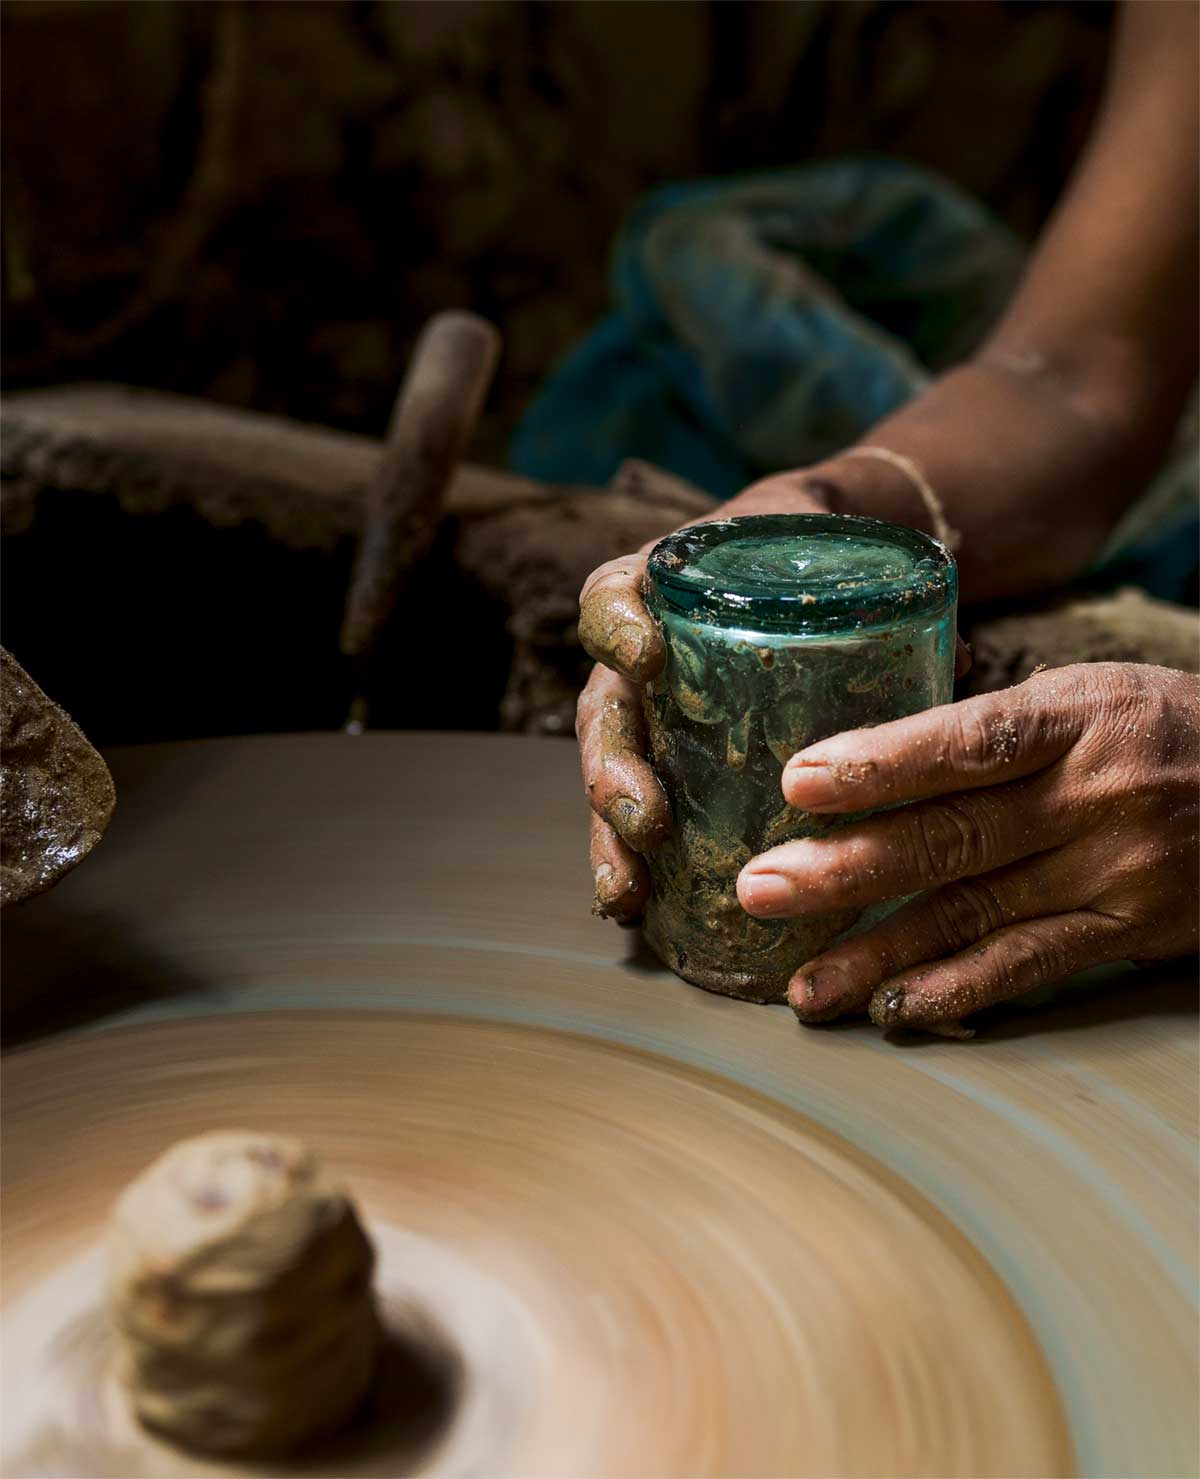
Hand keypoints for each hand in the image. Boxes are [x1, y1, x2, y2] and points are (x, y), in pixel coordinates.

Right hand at [576, 476, 842, 921]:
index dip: (619, 627)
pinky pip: (629, 817)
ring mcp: (644, 716)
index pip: (613, 597)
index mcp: (664, 597)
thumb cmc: (812, 574)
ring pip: (608, 776)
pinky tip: (633, 909)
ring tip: (626, 891)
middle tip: (647, 818)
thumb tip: (957, 661)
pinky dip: (626, 865)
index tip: (651, 654)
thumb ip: (876, 606)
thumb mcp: (829, 572)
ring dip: (609, 838)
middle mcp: (637, 661)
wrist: (800, 576)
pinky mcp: (663, 767)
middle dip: (614, 771)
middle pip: (604, 712)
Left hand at [736, 663, 1198, 1033]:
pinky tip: (894, 1008)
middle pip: (955, 835)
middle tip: (760, 891)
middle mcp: (1096, 793)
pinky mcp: (1133, 931)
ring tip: (802, 986)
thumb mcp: (1088, 695)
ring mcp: (1117, 870)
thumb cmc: (1159, 730)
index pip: (969, 740)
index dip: (881, 763)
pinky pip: (1034, 965)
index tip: (797, 783)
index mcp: (1079, 715)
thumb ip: (994, 727)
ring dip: (881, 953)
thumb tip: (864, 754)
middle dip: (847, 869)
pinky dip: (960, 989)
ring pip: (978, 913)